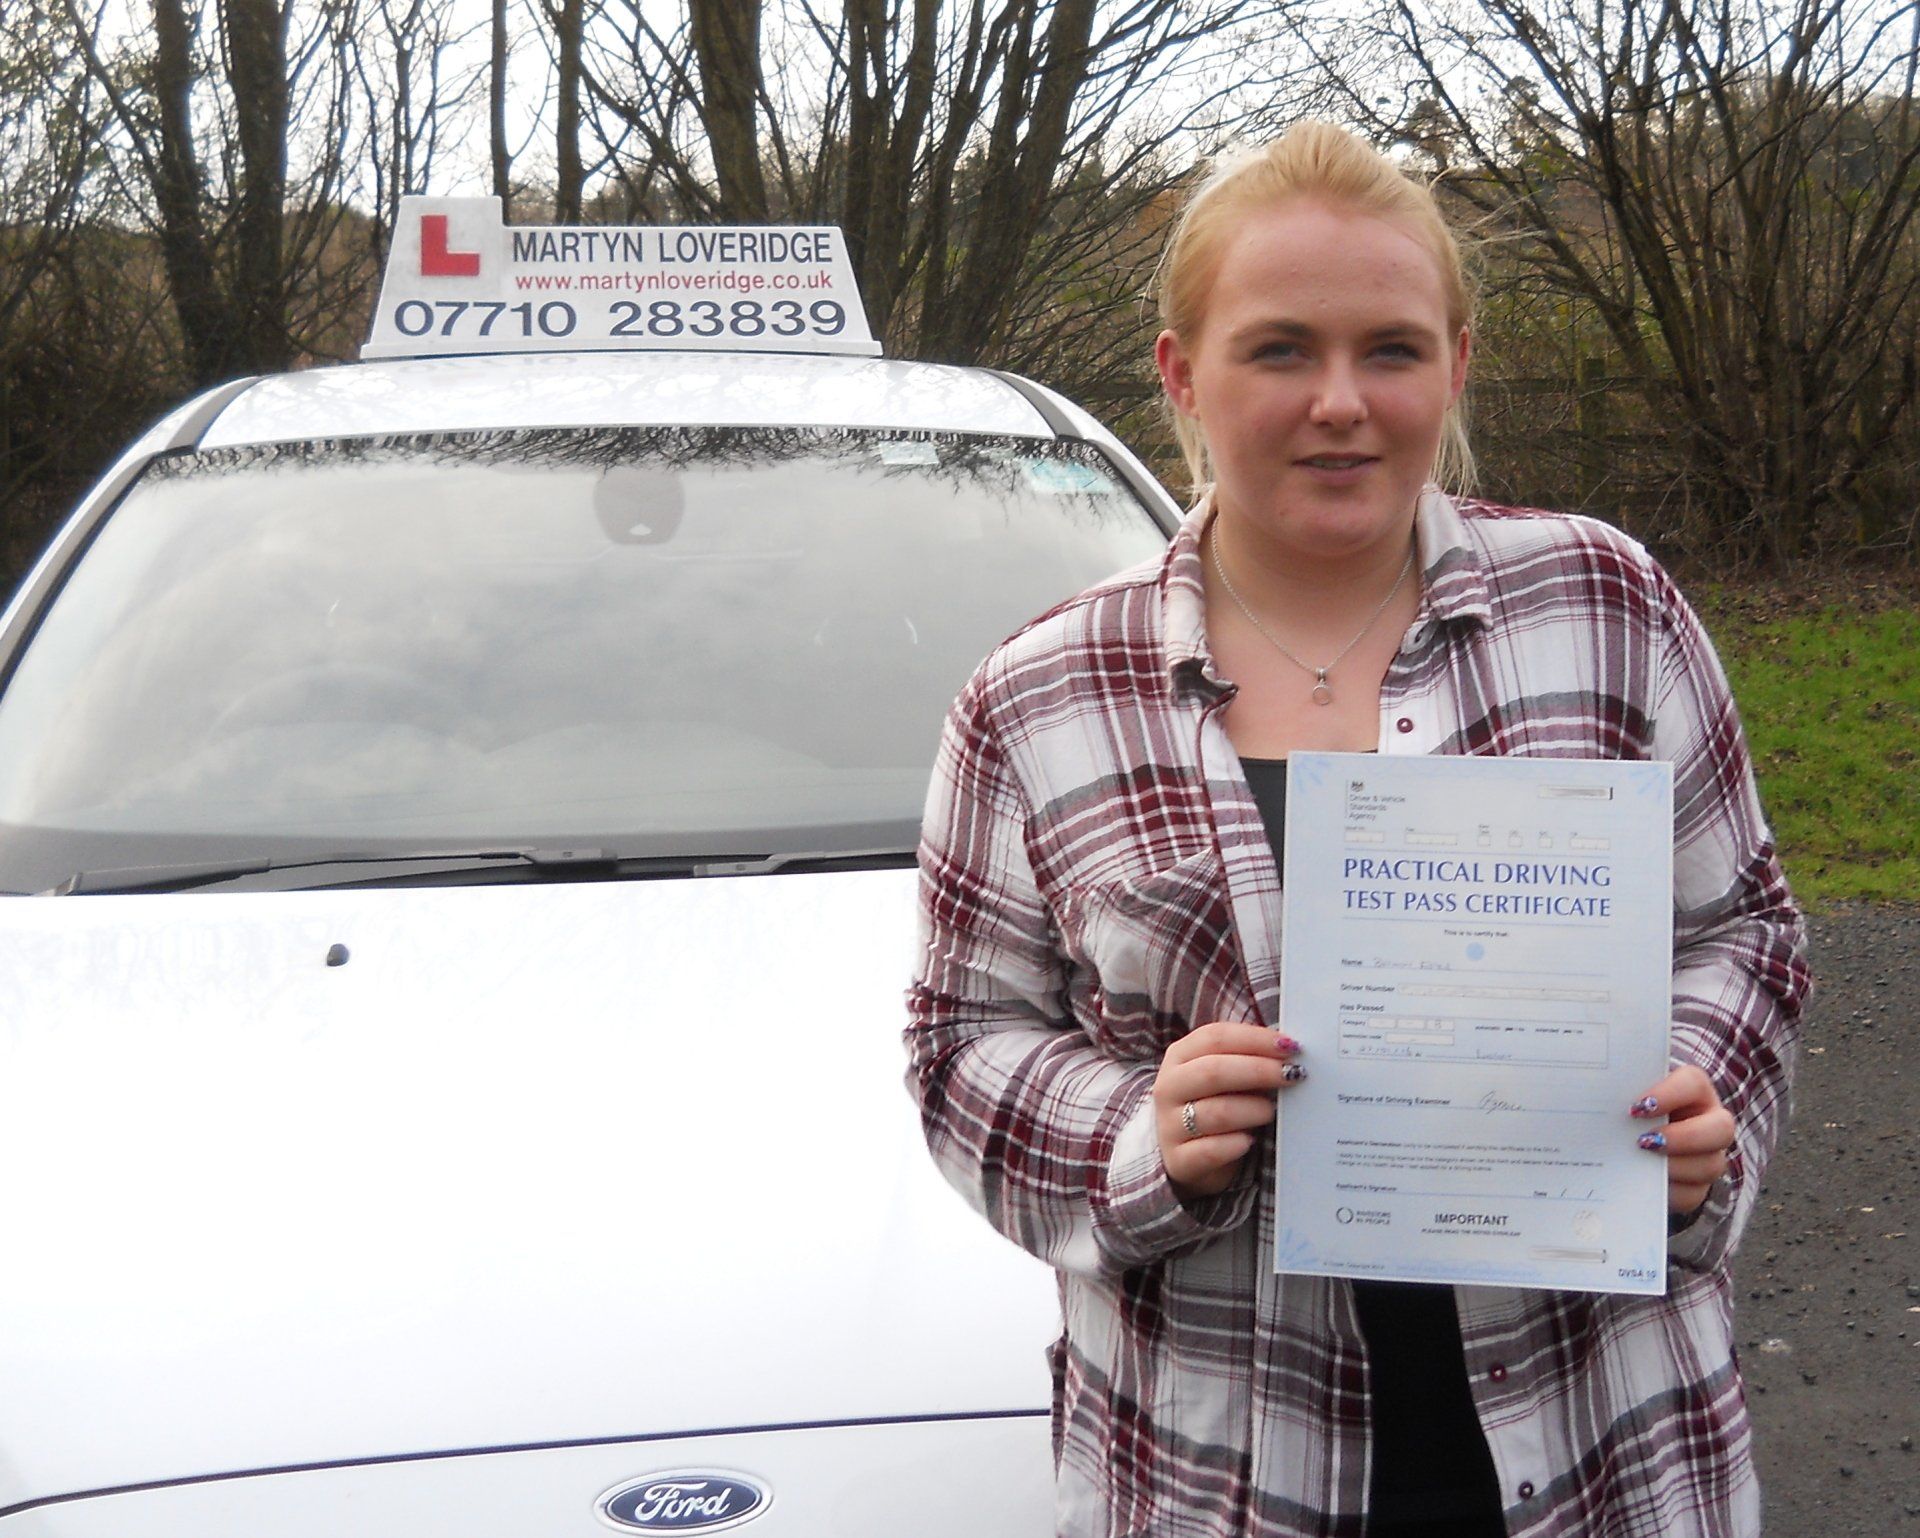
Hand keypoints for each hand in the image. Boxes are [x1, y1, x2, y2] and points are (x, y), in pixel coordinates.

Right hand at [1154, 1021, 1303, 1198]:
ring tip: (1270, 1112)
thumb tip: (1288, 1051)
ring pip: (1217, 1112)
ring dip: (1253, 1110)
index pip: (1215, 1037)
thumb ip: (1249, 1059)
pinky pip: (1210, 1151)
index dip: (1255, 1039)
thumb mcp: (1224, 1076)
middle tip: (1291, 1075)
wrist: (1185, 1154)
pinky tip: (1249, 1142)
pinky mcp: (1178, 1160)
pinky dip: (1235, 1145)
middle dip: (1259, 1071)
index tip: (1290, 1046)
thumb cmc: (1214, 1104)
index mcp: (1180, 1056)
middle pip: (1213, 1071)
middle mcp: (1169, 1087)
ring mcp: (1170, 1125)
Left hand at [1631, 1064, 1734, 1215]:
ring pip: (1710, 1165)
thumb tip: (1583, 1093)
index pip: (1693, 1083)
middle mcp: (1711, 1120)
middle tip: (1643, 1141)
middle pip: (1721, 1129)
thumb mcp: (1628, 1092)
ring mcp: (1710, 1154)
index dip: (1669, 1094)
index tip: (1637, 1106)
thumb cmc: (1631, 1103)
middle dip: (1684, 1137)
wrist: (1637, 1131)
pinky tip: (1643, 1185)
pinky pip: (1693, 1194)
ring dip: (1675, 1167)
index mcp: (1693, 1089)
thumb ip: (1618, 1090)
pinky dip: (1668, 1192)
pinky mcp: (1699, 1184)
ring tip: (1641, 1162)